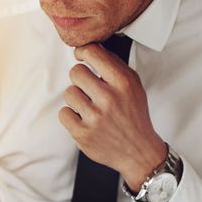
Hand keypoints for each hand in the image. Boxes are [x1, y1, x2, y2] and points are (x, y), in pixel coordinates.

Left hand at [59, 42, 166, 190]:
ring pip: (69, 93)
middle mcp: (108, 98)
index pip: (92, 53)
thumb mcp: (133, 86)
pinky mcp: (83, 134)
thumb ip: (114, 66)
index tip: (81, 56)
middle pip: (75, 72)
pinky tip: (83, 120)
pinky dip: (71, 116)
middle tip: (88, 89)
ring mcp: (94, 118)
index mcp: (122, 83)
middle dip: (80, 79)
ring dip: (76, 99)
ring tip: (88, 107)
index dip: (82, 52)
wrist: (138, 151)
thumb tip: (91, 49)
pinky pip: (63, 114)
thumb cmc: (134, 117)